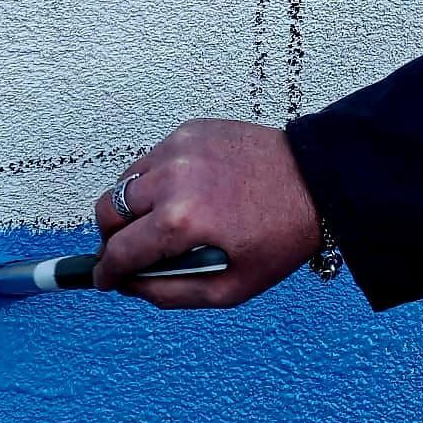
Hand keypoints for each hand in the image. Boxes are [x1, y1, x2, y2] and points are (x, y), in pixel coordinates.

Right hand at [92, 119, 321, 307]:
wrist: (315, 181)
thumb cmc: (279, 236)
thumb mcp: (229, 288)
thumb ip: (169, 293)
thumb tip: (129, 286)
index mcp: (180, 220)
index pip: (118, 251)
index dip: (107, 272)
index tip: (107, 279)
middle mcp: (172, 178)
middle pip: (108, 210)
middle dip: (112, 237)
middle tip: (130, 252)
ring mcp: (179, 147)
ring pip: (126, 181)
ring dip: (131, 207)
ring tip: (159, 223)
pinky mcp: (190, 129)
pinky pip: (152, 158)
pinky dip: (155, 179)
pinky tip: (182, 194)